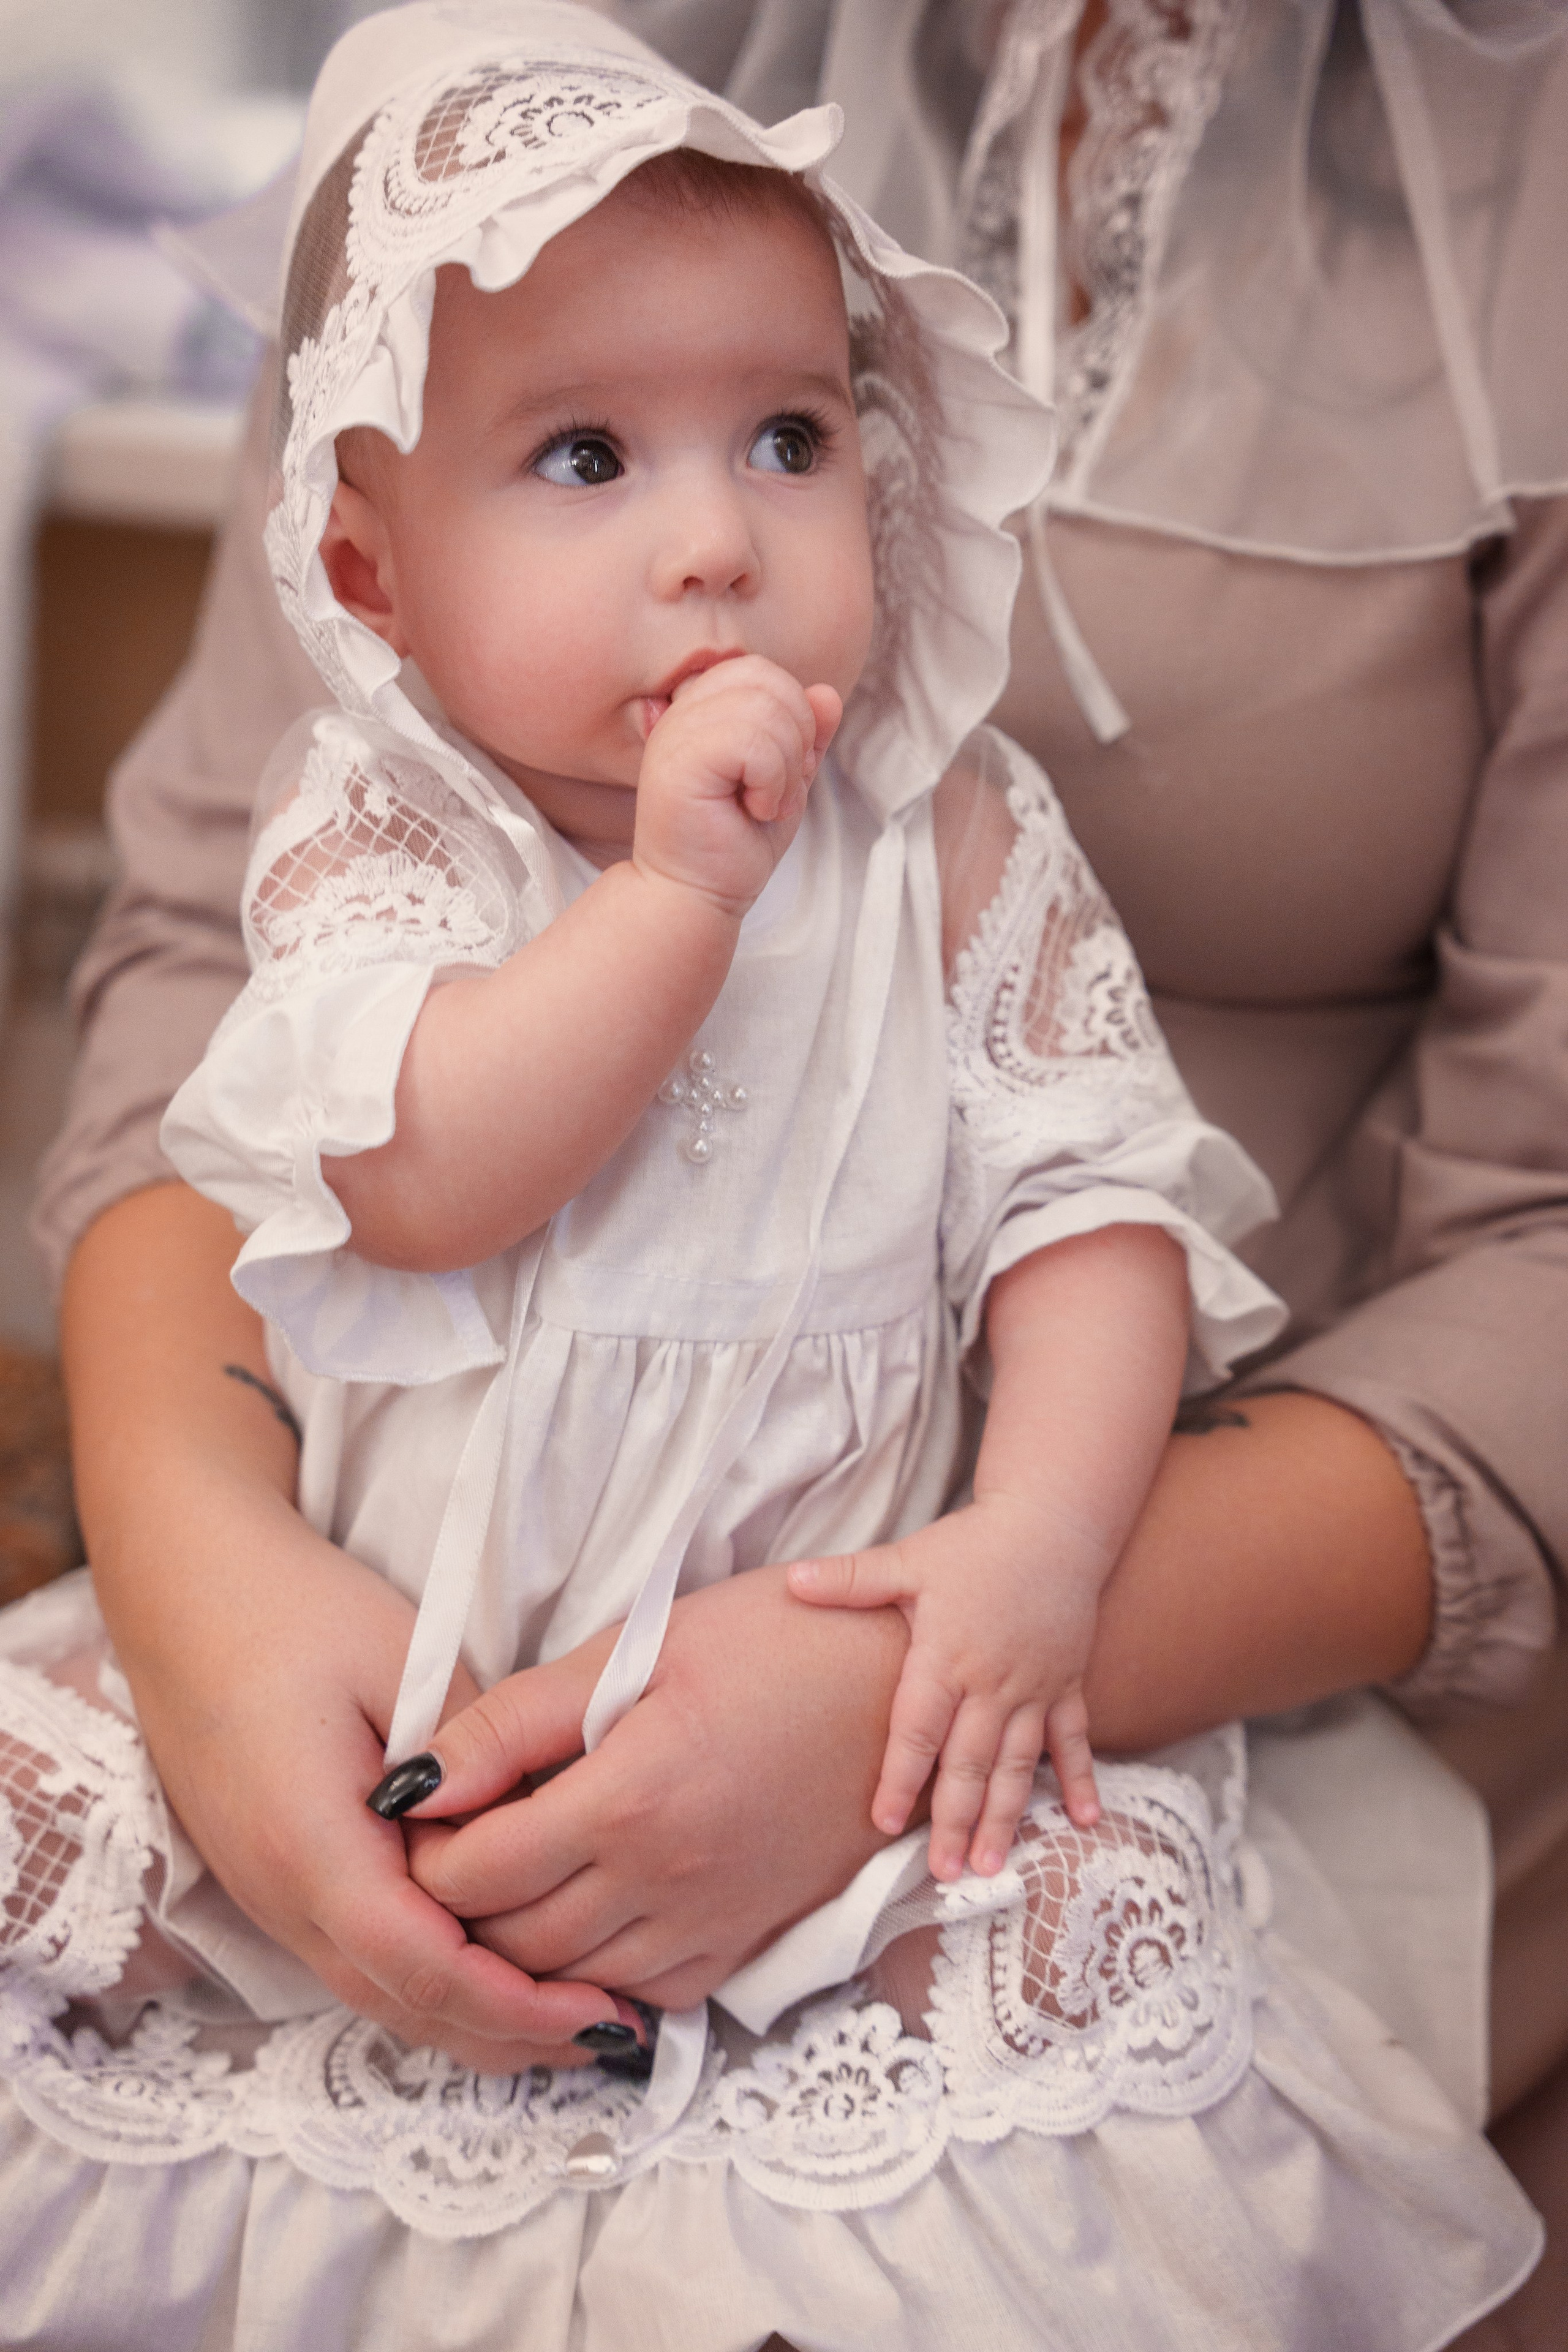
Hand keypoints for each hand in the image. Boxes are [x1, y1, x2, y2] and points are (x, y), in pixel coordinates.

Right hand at [107, 1508, 622, 2069]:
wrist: (184, 1593)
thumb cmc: (293, 1611)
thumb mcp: (404, 1661)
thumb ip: (475, 1758)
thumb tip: (537, 1831)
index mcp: (315, 1847)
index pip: (425, 1966)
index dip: (516, 2002)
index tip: (598, 2012)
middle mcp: (284, 1896)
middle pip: (407, 2006)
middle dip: (512, 2034)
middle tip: (611, 2039)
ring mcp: (272, 1897)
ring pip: (382, 1997)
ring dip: (476, 2021)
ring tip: (571, 2025)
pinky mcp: (276, 1883)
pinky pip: (361, 1962)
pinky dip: (434, 1985)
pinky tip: (492, 1969)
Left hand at [398, 1563, 909, 2008]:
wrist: (907, 1679)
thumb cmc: (775, 1641)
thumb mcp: (639, 1649)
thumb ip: (517, 1720)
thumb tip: (412, 1780)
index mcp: (627, 1800)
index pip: (474, 1874)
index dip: (422, 1854)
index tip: (415, 1815)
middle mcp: (665, 1882)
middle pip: (508, 1943)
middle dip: (453, 1910)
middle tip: (444, 1850)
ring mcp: (711, 1921)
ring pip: (570, 1981)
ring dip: (516, 1948)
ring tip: (501, 1883)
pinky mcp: (748, 1940)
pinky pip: (647, 1997)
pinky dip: (597, 1975)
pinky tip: (586, 1917)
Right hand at [633, 653, 840, 917]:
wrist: (695, 897)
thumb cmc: (734, 843)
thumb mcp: (785, 780)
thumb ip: (806, 735)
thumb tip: (827, 694)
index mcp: (700, 709)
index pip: (759, 671)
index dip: (792, 714)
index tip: (782, 771)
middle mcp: (681, 713)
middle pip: (765, 679)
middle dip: (795, 734)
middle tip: (778, 788)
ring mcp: (675, 735)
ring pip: (763, 708)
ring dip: (785, 765)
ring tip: (764, 804)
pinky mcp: (677, 764)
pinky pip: (751, 743)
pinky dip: (772, 782)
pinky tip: (755, 810)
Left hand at [788, 1496, 1102, 1880]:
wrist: (1053, 1523)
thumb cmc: (974, 1544)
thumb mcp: (909, 1559)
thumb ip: (852, 1579)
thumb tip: (790, 1582)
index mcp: (945, 1656)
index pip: (918, 1728)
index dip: (899, 1776)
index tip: (881, 1822)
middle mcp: (991, 1683)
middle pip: (968, 1762)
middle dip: (954, 1820)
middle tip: (944, 1874)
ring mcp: (1034, 1688)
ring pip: (1017, 1764)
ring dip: (1005, 1817)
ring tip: (992, 1866)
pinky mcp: (1068, 1685)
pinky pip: (1074, 1741)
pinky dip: (1079, 1780)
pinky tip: (1085, 1822)